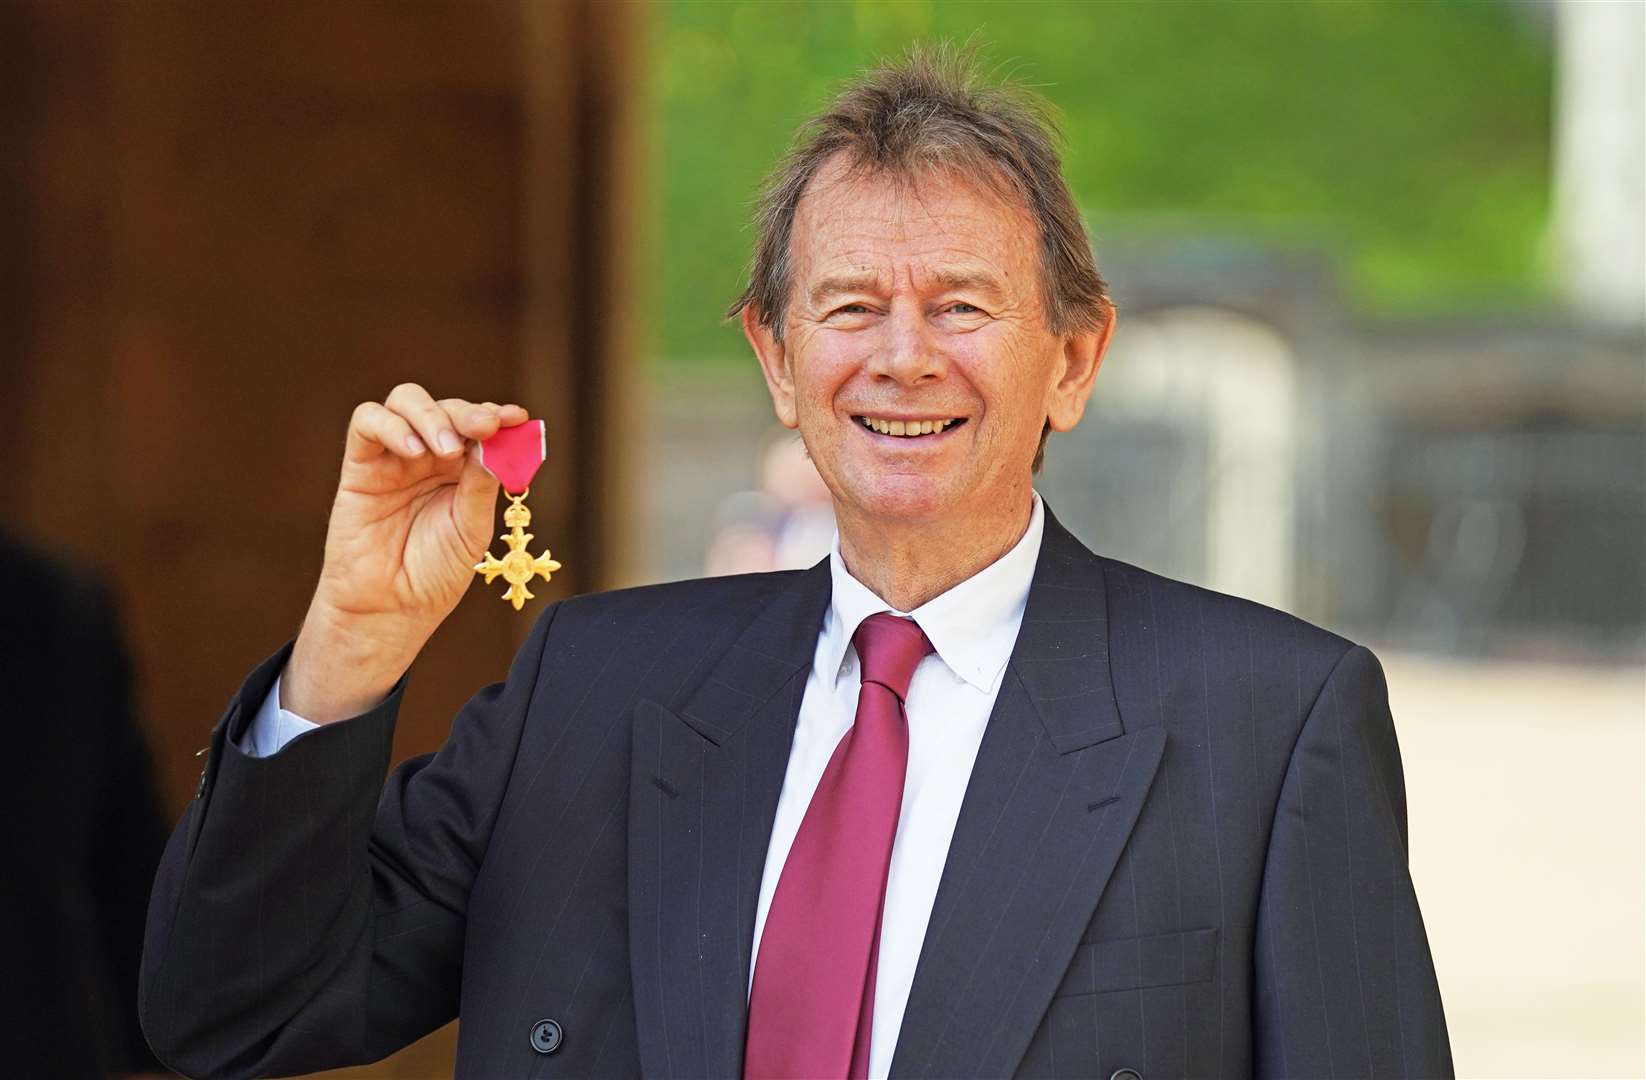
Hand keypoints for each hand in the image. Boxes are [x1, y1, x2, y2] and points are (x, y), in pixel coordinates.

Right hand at [285, 383, 528, 721]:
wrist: (391, 610)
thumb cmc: (434, 574)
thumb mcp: (471, 529)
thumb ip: (480, 485)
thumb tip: (494, 443)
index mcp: (463, 470)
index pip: (479, 428)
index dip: (497, 416)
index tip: (516, 418)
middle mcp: (429, 457)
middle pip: (446, 408)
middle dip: (467, 413)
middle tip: (485, 426)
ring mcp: (394, 458)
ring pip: (406, 403)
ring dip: (432, 416)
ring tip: (447, 448)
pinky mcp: (359, 466)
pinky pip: (367, 423)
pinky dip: (391, 426)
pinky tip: (413, 451)